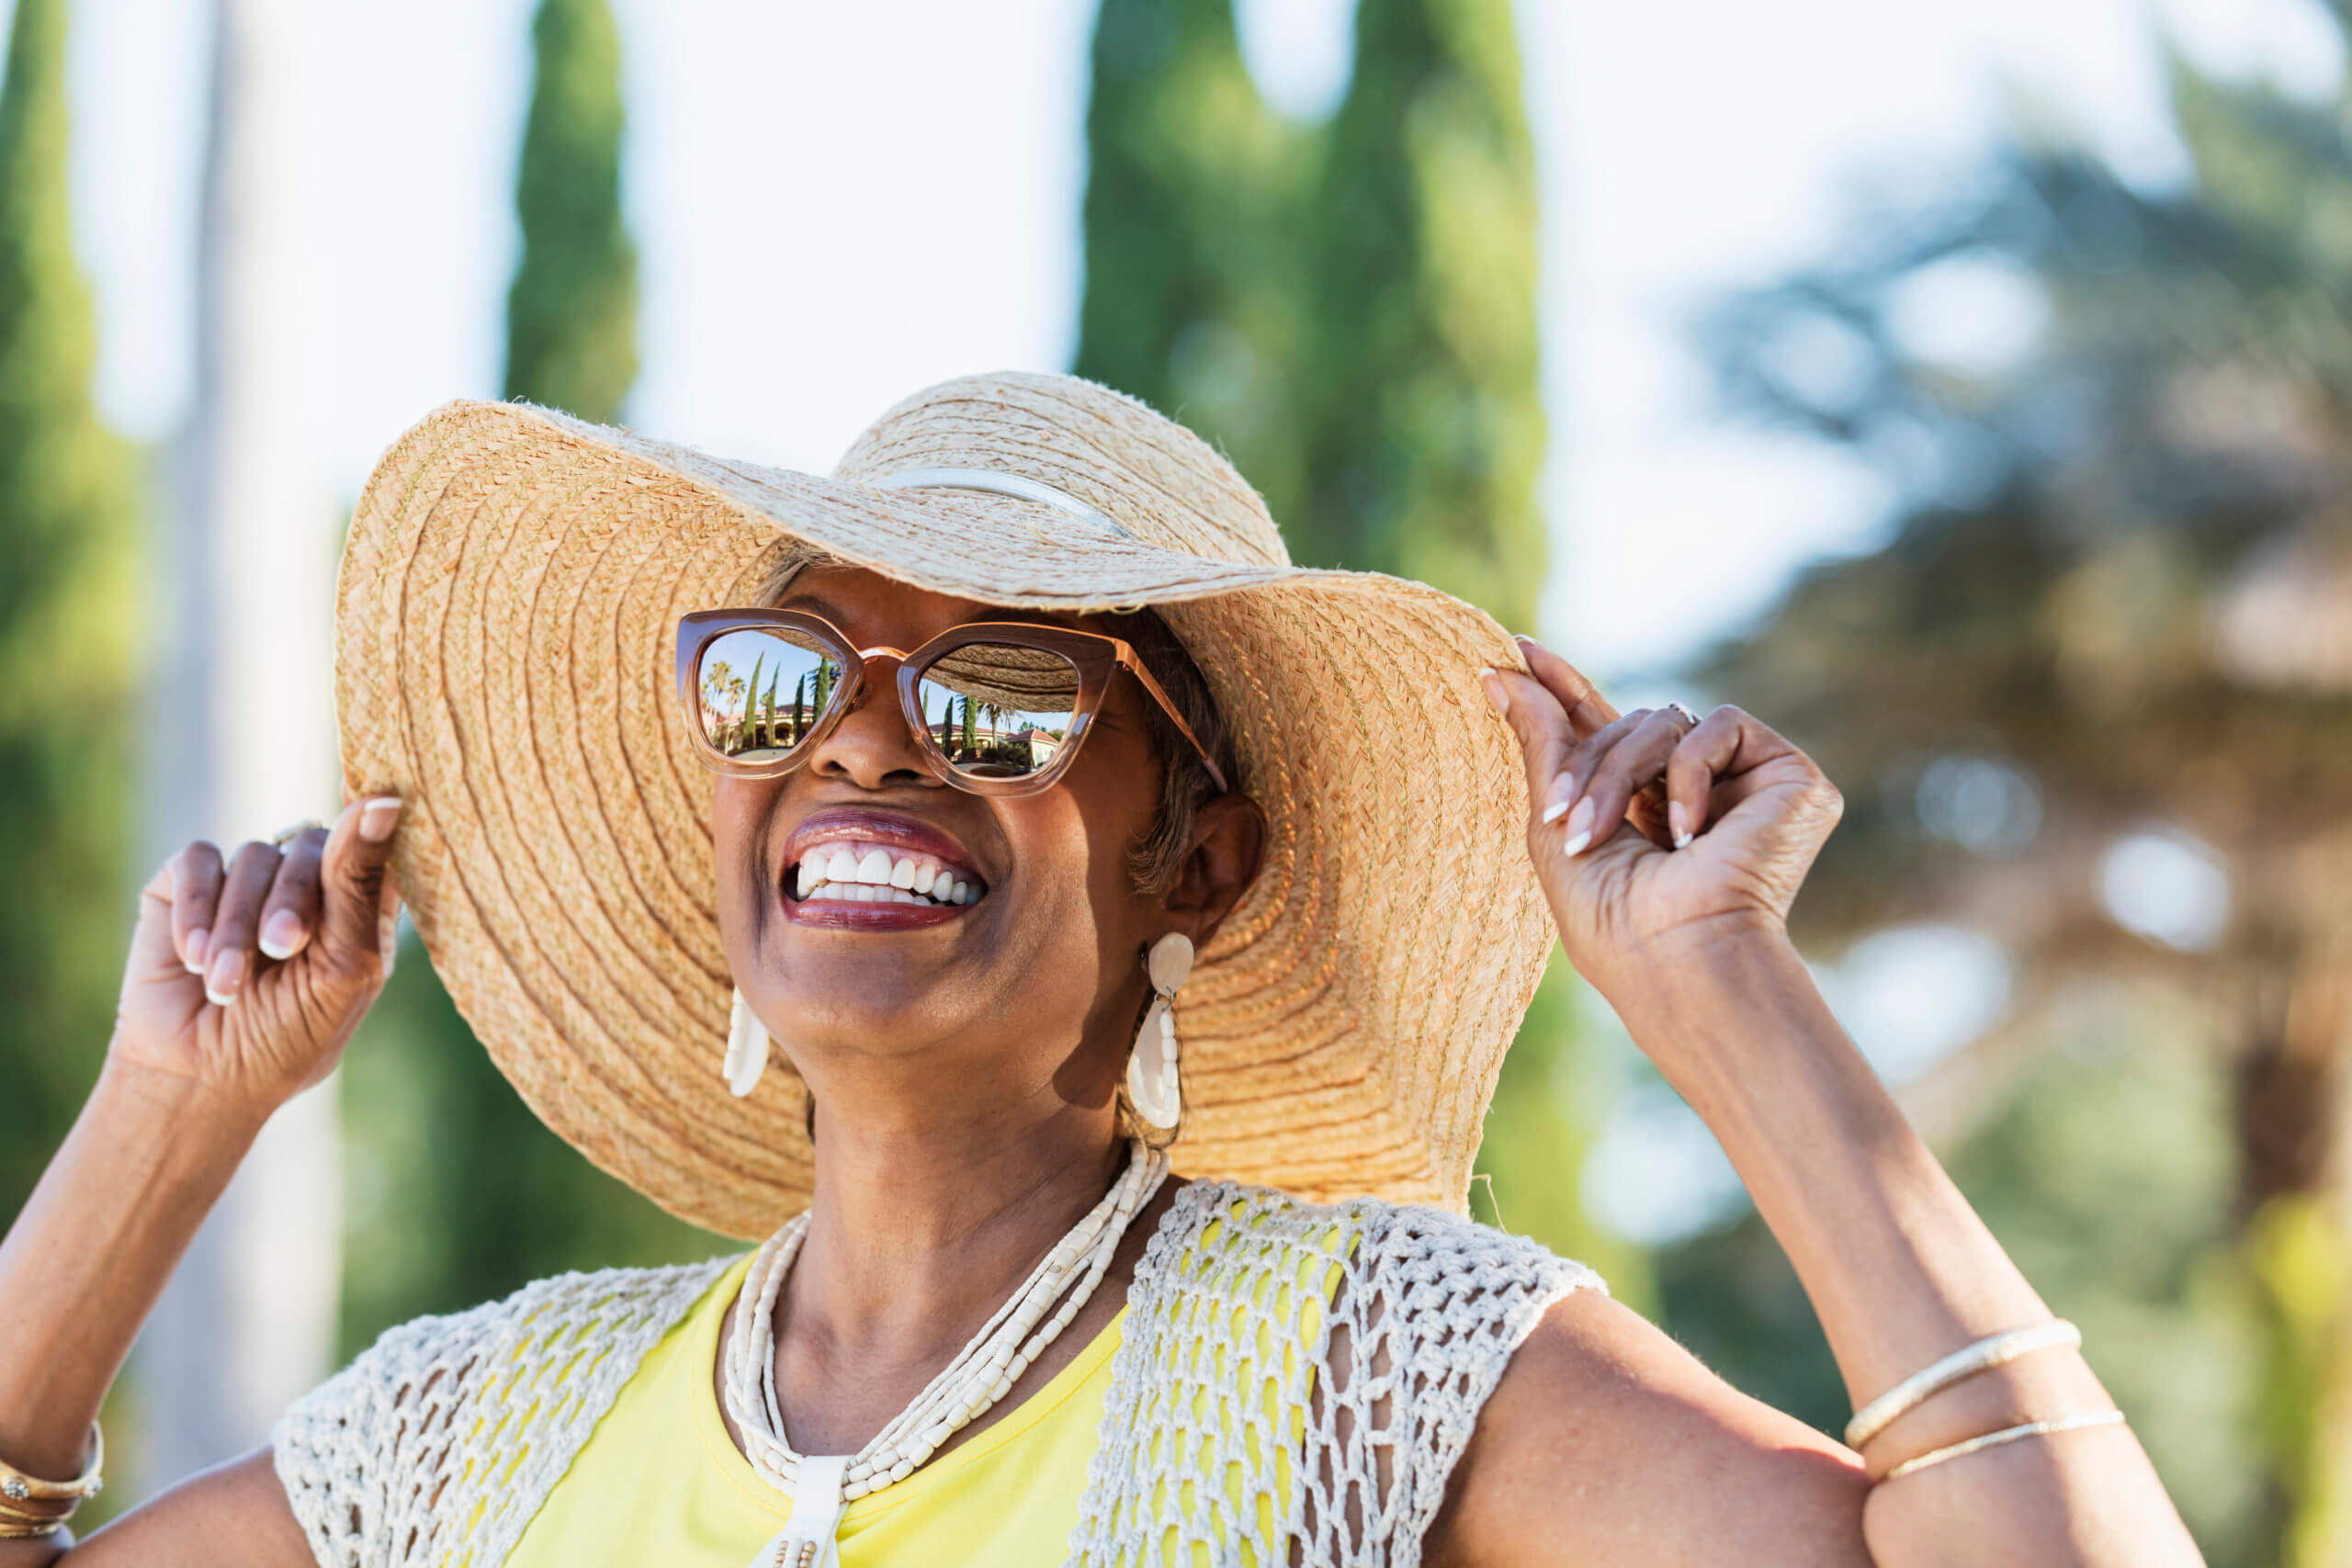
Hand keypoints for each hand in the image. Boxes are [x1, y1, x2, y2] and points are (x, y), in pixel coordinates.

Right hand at [111, 794, 404, 1117]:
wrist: (199, 1078)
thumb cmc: (287, 1036)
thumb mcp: (342, 966)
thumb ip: (360, 883)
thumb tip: (385, 799)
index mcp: (361, 907)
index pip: (378, 847)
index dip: (372, 836)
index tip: (374, 818)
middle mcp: (308, 886)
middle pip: (314, 846)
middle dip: (293, 902)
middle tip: (280, 949)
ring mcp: (248, 881)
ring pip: (253, 856)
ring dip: (237, 924)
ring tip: (225, 984)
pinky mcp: (188, 884)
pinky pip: (199, 860)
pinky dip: (196, 908)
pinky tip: (193, 957)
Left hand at [1482, 637, 1842, 1005]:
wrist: (1677, 960)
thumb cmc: (1612, 922)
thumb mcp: (1555, 825)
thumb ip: (1540, 744)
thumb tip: (1500, 670)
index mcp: (1646, 810)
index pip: (1606, 729)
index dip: (1564, 688)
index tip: (1518, 650)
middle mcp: (1697, 791)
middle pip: (1626, 724)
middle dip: (1583, 765)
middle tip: (1561, 821)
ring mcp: (1746, 784)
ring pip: (1662, 720)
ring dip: (1619, 774)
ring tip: (1602, 835)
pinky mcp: (1790, 777)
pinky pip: (1717, 726)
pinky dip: (1689, 774)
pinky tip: (1691, 835)